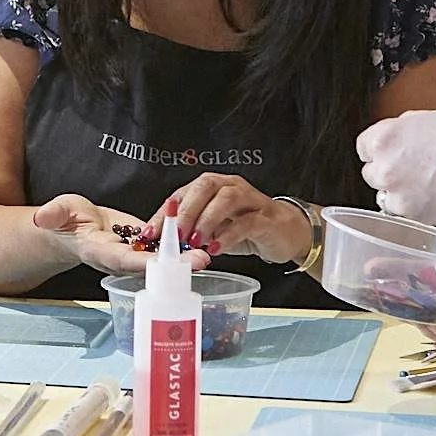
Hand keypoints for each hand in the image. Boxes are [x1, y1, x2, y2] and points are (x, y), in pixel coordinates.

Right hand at [30, 194, 209, 277]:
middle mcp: (120, 259)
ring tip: (212, 250)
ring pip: (161, 260)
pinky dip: (180, 247)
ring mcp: (133, 255)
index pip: (124, 260)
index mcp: (100, 253)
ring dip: (184, 258)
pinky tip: (202, 239)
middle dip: (175, 265)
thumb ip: (53, 214)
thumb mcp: (58, 212)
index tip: (165, 262)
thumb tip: (42, 217)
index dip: (144, 262)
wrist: (73, 226)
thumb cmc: (64, 219)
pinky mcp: (142, 246)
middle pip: (150, 266)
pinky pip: (162, 249)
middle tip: (203, 260)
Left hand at [146, 174, 310, 264]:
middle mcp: (230, 186)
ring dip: (206, 220)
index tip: (149, 234)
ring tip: (194, 242)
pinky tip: (216, 249)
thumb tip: (162, 245)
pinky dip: (229, 235)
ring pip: (226, 199)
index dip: (165, 213)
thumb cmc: (246, 227)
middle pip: (205, 187)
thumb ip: (192, 231)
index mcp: (213, 187)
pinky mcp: (267, 218)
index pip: (183, 193)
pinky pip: (247, 222)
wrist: (286, 233)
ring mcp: (250, 200)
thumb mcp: (214, 229)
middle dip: (185, 212)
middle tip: (174, 236)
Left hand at [356, 105, 435, 222]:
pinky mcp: (418, 216)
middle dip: (390, 171)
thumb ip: (404, 132)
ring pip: (387, 197)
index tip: (395, 151)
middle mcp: (386, 169)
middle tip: (415, 168)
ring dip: (401, 192)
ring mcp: (400, 196)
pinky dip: (417, 208)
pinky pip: (406, 213)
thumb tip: (399, 140)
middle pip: (372, 173)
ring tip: (427, 184)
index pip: (364, 147)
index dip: (383, 148)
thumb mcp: (428, 118)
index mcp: (384, 138)